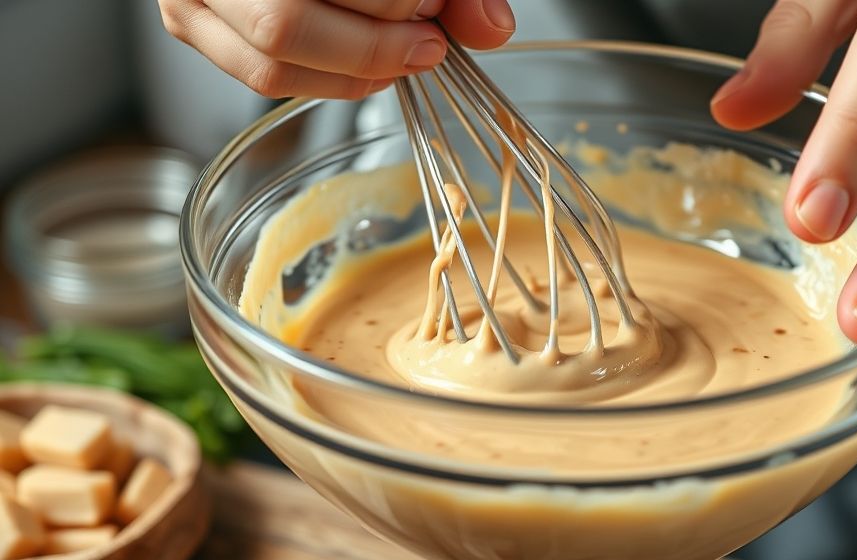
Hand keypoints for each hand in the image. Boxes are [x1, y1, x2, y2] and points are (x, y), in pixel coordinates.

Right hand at [157, 0, 514, 98]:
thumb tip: (492, 28)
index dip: (388, 1)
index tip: (432, 4)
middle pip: (286, 23)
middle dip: (372, 43)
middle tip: (426, 39)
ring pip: (272, 61)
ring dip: (356, 72)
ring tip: (404, 53)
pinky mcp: (191, 23)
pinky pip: (262, 76)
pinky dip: (329, 83)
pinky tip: (370, 70)